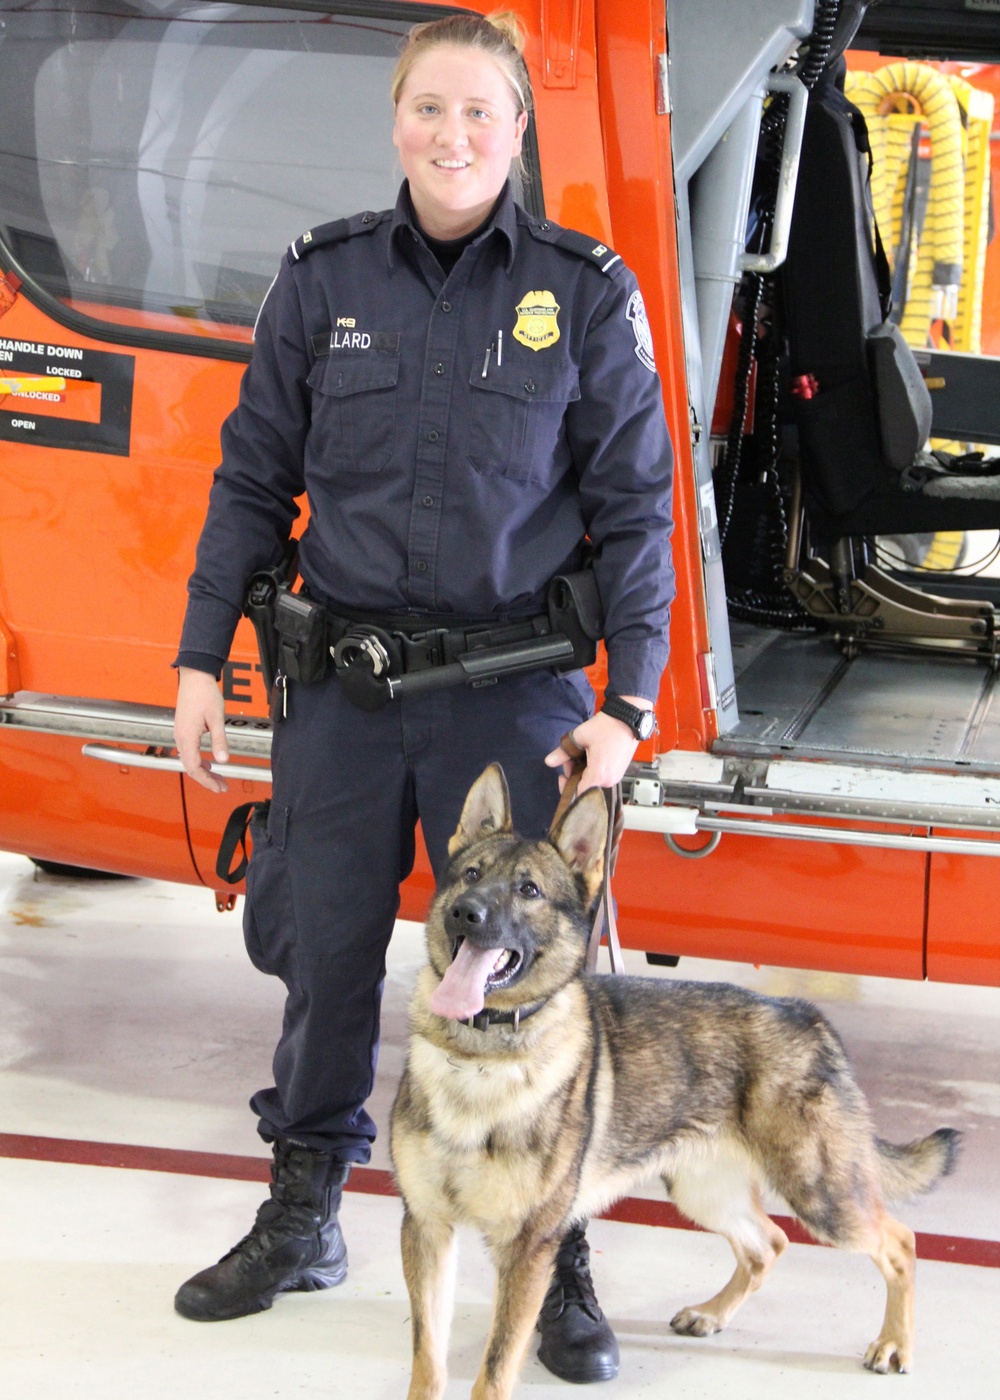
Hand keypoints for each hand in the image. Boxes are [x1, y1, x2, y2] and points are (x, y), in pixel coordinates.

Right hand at [174, 666, 229, 792]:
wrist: (195, 677)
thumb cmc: (205, 694)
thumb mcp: (217, 719)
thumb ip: (220, 741)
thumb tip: (223, 761)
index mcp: (187, 737)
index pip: (194, 767)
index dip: (207, 780)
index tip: (220, 787)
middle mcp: (180, 738)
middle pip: (191, 767)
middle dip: (207, 780)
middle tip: (222, 787)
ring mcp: (180, 734)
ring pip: (189, 760)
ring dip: (203, 772)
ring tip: (219, 779)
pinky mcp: (183, 730)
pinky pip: (189, 752)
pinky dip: (199, 761)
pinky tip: (210, 764)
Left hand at [545, 696, 652, 793]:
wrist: (627, 719)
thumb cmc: (605, 727)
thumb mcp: (579, 737)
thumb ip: (563, 753)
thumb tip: (548, 762)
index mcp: (598, 776)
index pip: (578, 793)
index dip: (567, 786)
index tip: (562, 774)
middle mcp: (609, 781)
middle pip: (585, 786)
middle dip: (574, 774)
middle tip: (572, 756)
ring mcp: (616, 777)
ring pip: (592, 781)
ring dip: (583, 770)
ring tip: (582, 752)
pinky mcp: (619, 772)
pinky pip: (601, 776)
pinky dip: (593, 769)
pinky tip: (592, 755)